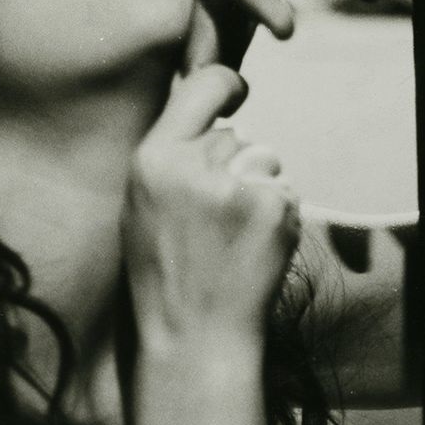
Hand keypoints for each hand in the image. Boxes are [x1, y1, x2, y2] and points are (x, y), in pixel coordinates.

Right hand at [122, 64, 300, 357]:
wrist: (196, 339)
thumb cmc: (163, 274)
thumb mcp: (140, 203)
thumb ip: (169, 153)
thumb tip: (205, 107)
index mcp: (153, 158)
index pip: (204, 84)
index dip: (225, 86)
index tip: (234, 94)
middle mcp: (195, 165)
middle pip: (234, 135)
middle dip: (232, 163)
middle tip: (215, 216)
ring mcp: (238, 187)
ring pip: (264, 158)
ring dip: (257, 186)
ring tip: (233, 236)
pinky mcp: (275, 210)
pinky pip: (284, 192)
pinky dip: (276, 215)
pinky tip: (253, 248)